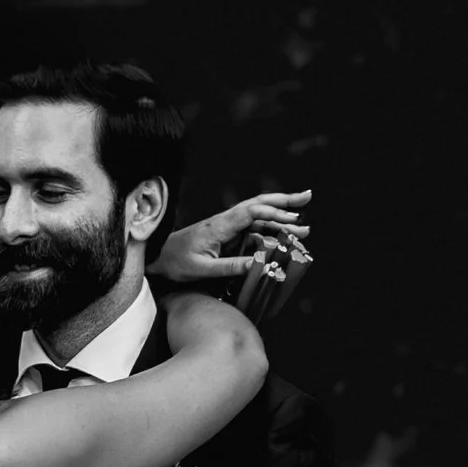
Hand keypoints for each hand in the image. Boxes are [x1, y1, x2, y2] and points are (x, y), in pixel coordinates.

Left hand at [156, 188, 313, 292]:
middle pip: (258, 203)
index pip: (251, 212)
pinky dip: (270, 220)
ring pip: (258, 211)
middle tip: (308, 197)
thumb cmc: (177, 262)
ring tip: (303, 210)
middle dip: (284, 200)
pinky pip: (253, 222)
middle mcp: (225, 219)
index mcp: (219, 225)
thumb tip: (259, 265)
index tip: (293, 219)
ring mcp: (227, 224)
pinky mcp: (227, 230)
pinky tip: (283, 223)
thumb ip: (230, 266)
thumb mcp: (202, 269)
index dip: (273, 213)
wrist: (158, 256)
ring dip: (281, 208)